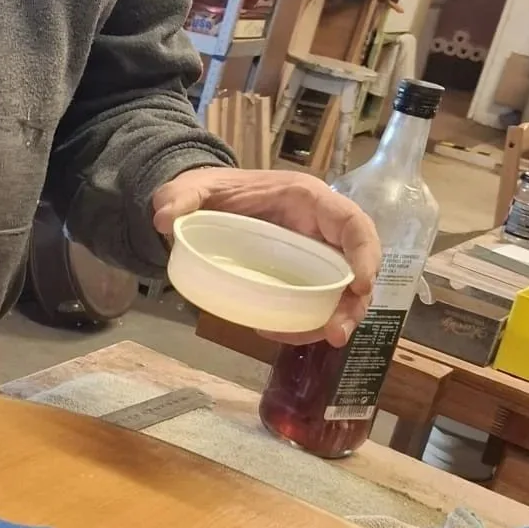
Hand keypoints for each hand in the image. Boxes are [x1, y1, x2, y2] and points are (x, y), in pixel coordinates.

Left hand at [152, 166, 378, 346]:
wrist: (205, 204)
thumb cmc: (212, 191)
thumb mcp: (193, 187)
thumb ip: (179, 196)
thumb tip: (163, 219)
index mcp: (307, 199)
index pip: (352, 222)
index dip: (365, 253)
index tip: (360, 286)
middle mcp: (318, 228)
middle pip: (355, 265)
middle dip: (354, 302)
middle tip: (335, 334)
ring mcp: (312, 255)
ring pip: (341, 291)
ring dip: (336, 319)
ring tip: (319, 340)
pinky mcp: (300, 277)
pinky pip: (317, 301)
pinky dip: (309, 322)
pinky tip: (282, 332)